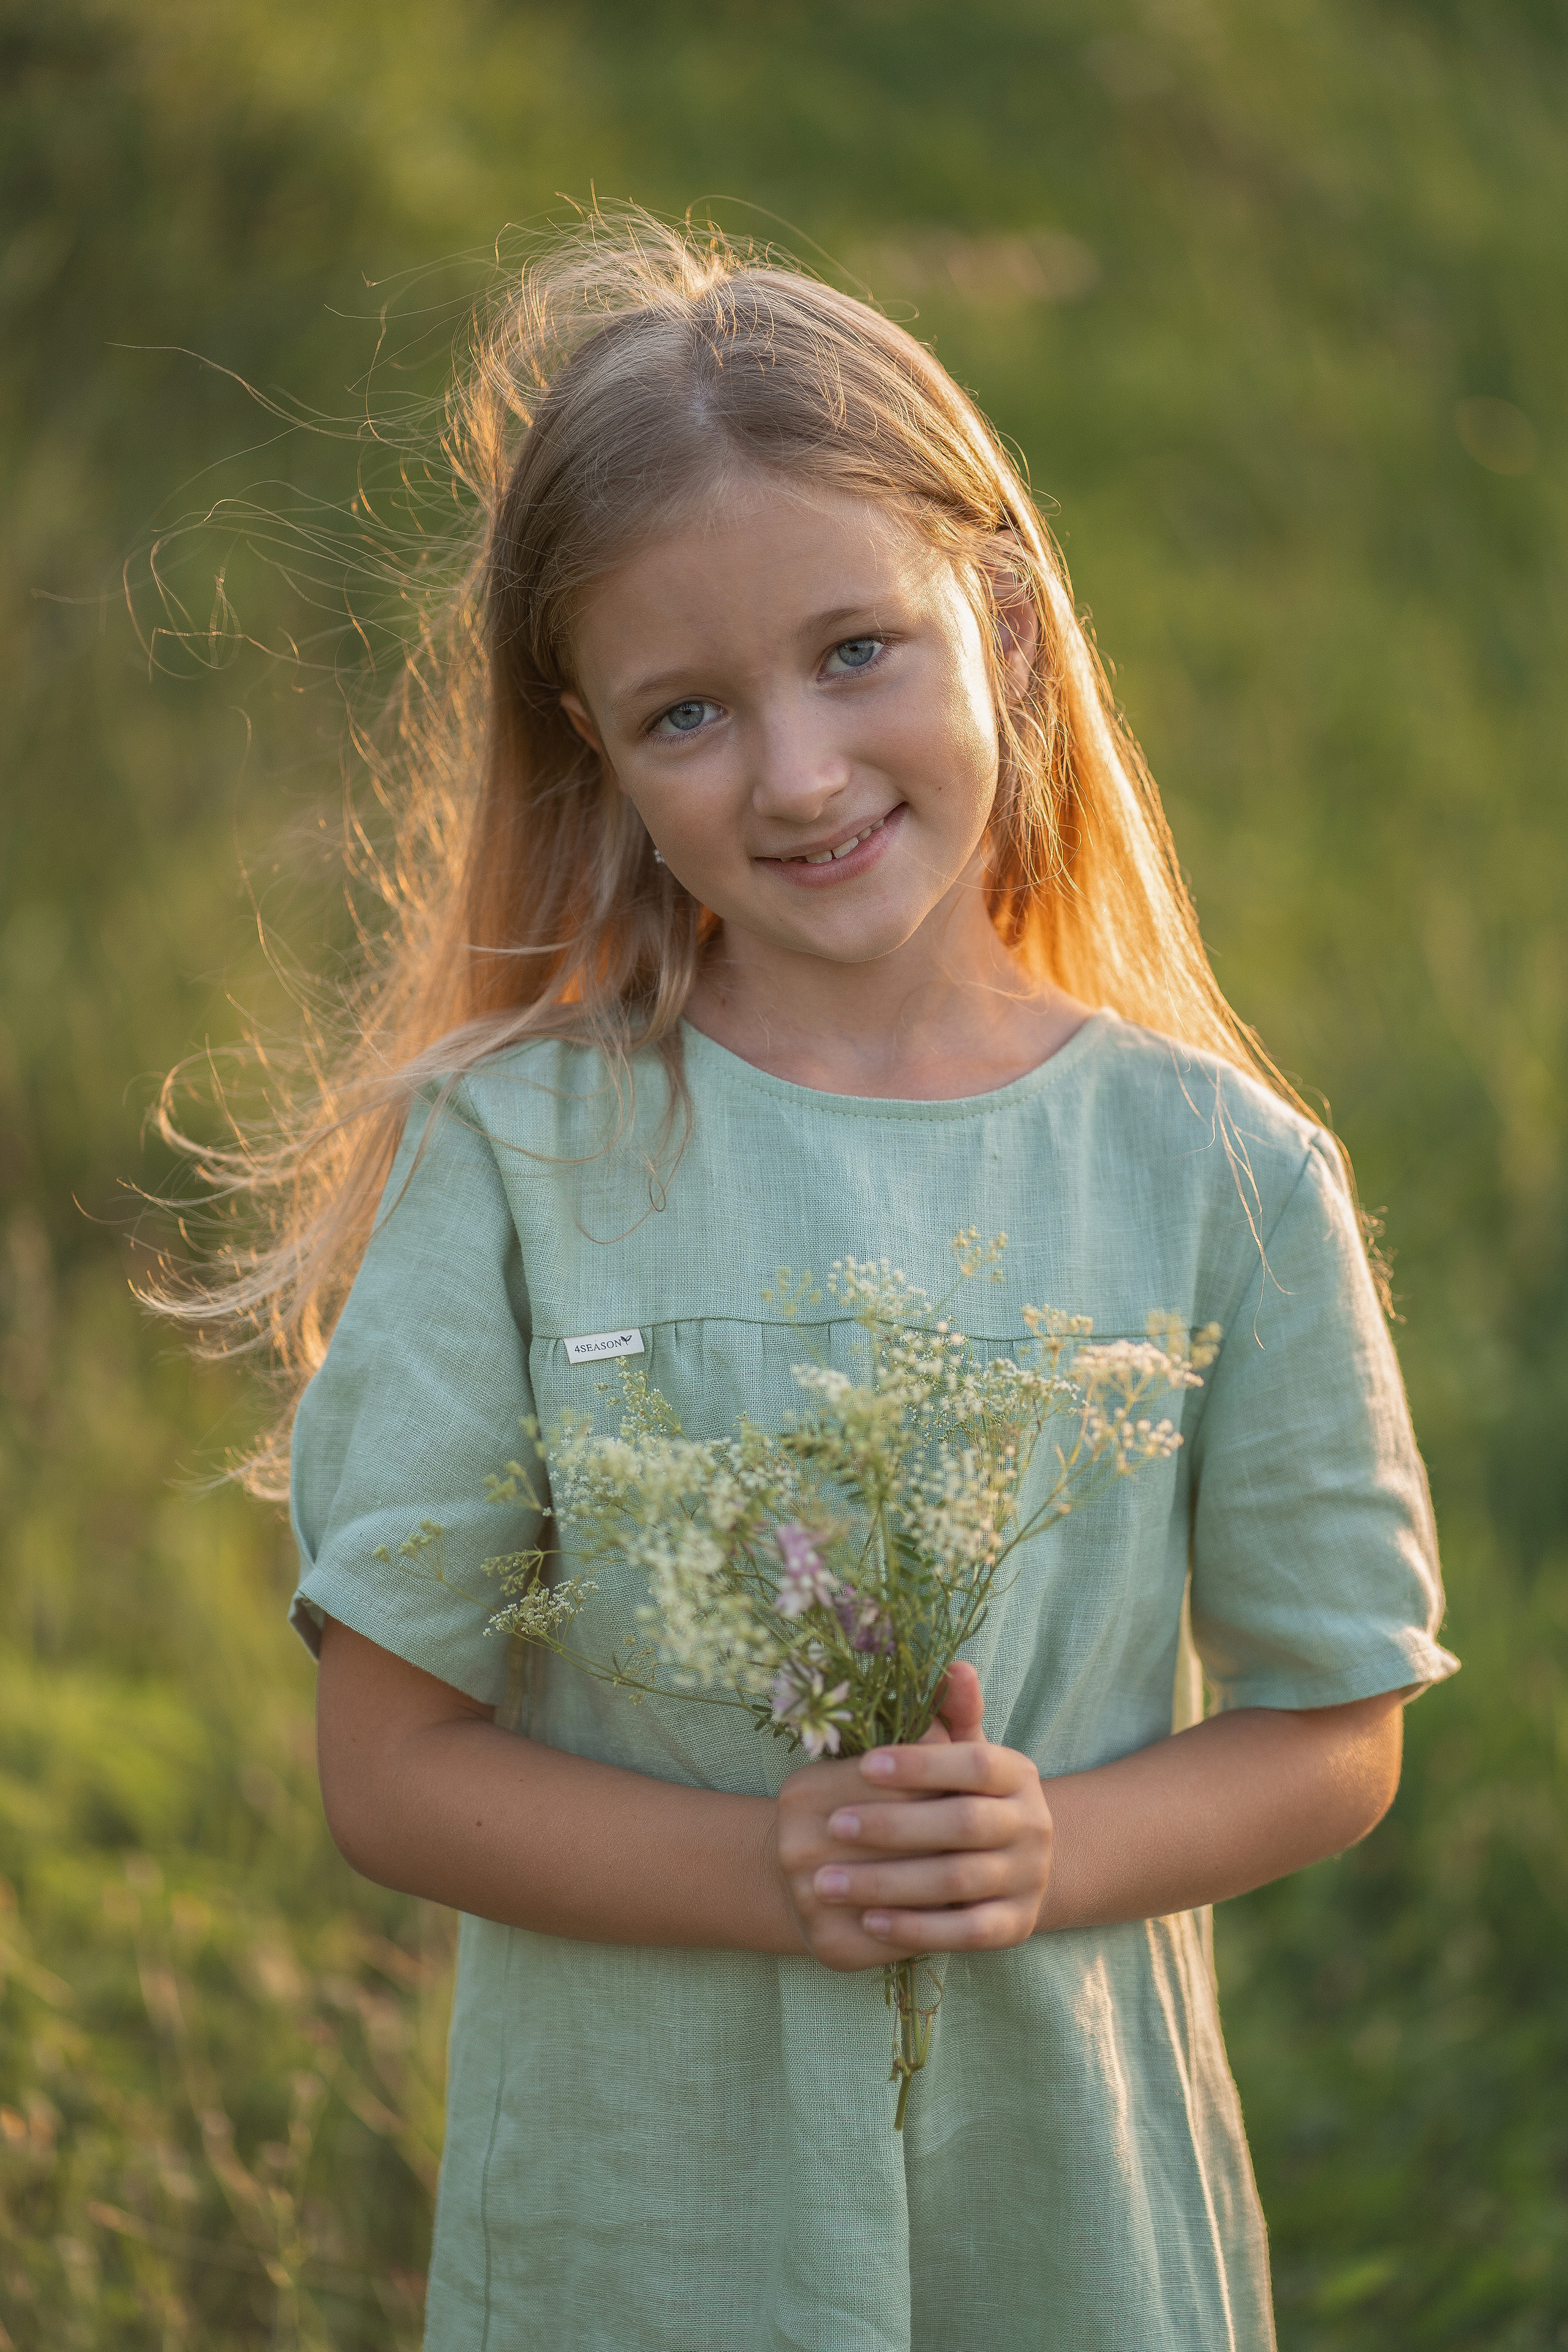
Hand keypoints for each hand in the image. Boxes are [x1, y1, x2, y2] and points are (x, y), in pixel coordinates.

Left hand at [771, 1663, 1053, 1970]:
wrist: (1014, 1865)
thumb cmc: (963, 1795)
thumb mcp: (962, 1753)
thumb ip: (952, 1715)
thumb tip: (954, 1667)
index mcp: (1019, 1773)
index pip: (973, 1763)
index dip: (921, 1764)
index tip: (864, 1766)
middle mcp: (1033, 1825)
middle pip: (963, 1825)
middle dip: (893, 1827)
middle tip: (831, 1827)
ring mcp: (1028, 1879)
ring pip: (956, 1883)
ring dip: (888, 1882)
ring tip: (826, 1882)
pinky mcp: (1017, 1926)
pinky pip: (965, 1933)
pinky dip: (917, 1929)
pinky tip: (868, 1921)